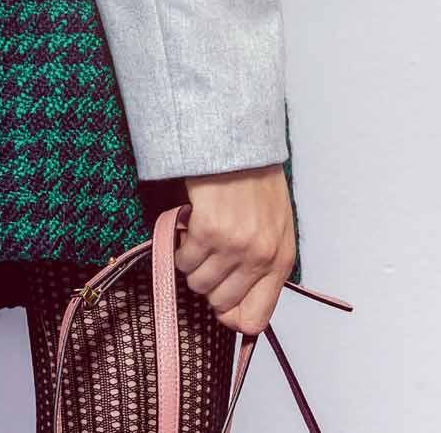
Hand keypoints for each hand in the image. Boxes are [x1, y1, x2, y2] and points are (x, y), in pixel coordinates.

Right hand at [175, 162, 296, 334]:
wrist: (238, 142)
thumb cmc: (257, 181)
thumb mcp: (277, 227)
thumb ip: (265, 264)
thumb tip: (240, 300)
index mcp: (280, 261)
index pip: (255, 318)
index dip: (232, 317)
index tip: (219, 303)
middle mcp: (259, 259)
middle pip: (220, 303)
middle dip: (209, 285)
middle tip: (207, 260)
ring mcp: (233, 246)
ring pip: (198, 283)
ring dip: (192, 265)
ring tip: (198, 241)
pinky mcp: (207, 230)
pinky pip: (184, 260)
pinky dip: (179, 248)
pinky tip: (188, 228)